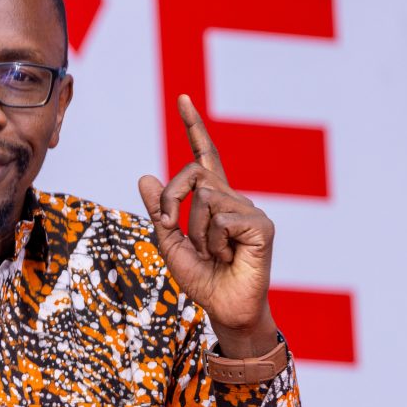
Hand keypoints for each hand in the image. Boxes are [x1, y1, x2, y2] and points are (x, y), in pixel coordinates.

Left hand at [137, 94, 277, 358]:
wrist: (224, 308)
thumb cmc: (202, 278)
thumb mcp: (169, 243)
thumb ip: (159, 211)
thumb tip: (144, 176)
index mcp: (213, 198)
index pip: (203, 155)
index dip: (193, 126)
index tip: (183, 98)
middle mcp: (233, 197)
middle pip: (192, 174)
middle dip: (171, 200)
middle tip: (175, 231)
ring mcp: (250, 209)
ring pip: (204, 198)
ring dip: (196, 233)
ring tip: (213, 254)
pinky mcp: (262, 225)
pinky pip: (221, 219)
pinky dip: (214, 243)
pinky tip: (228, 258)